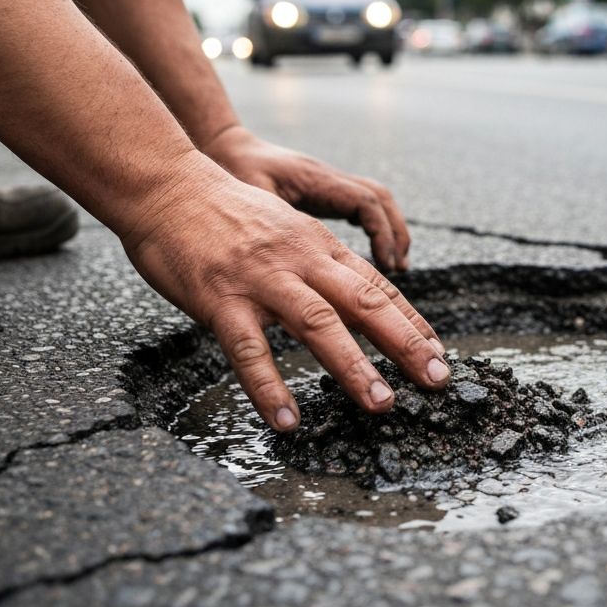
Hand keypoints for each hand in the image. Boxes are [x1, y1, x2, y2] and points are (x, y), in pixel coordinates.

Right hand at [121, 153, 448, 431]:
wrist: (166, 186)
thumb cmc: (224, 213)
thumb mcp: (285, 228)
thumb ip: (315, 260)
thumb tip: (344, 296)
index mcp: (317, 245)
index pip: (377, 285)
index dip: (412, 321)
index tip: (440, 352)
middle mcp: (299, 259)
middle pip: (364, 302)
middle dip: (407, 343)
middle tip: (439, 379)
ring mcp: (261, 279)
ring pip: (318, 323)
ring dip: (353, 366)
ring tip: (382, 404)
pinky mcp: (220, 299)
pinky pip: (249, 350)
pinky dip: (270, 387)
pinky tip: (286, 421)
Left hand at [204, 125, 409, 272]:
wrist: (230, 147)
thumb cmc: (237, 169)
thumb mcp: (251, 196)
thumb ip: (274, 221)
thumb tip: (292, 256)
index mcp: (318, 180)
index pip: (366, 202)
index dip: (381, 232)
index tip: (384, 264)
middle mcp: (330, 178)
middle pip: (382, 199)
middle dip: (396, 233)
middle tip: (398, 268)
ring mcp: (330, 183)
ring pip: (377, 200)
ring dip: (390, 229)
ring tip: (393, 265)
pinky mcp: (325, 190)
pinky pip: (362, 205)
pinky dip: (375, 226)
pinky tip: (372, 251)